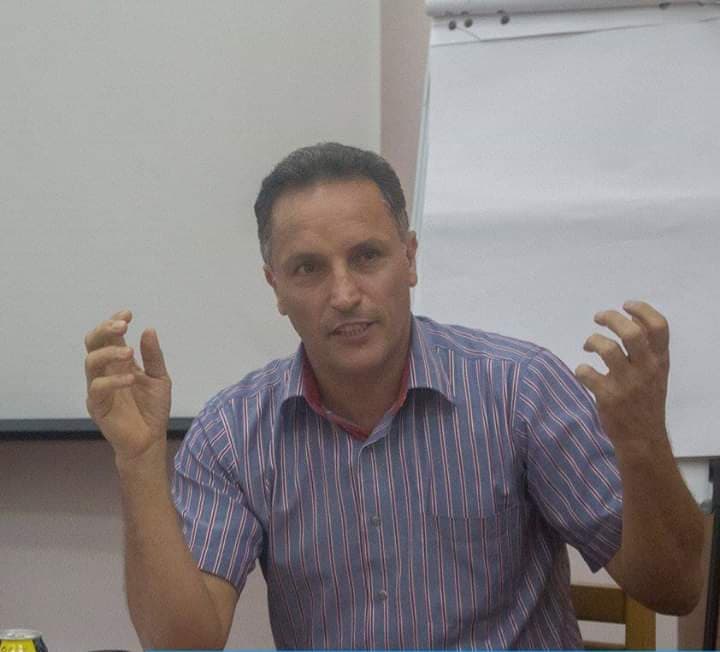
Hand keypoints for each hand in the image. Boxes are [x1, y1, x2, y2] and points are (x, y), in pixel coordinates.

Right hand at [84, 309, 171, 462]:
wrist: (150, 439)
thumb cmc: (152, 409)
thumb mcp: (160, 378)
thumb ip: (153, 356)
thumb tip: (149, 329)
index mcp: (120, 363)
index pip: (109, 336)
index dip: (114, 322)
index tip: (128, 314)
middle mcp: (106, 372)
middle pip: (93, 343)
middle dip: (105, 330)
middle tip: (123, 325)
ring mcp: (99, 388)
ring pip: (91, 362)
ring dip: (109, 352)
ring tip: (129, 352)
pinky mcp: (97, 406)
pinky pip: (97, 388)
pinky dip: (113, 380)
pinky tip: (131, 379)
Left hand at [574, 300, 669, 445]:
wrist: (642, 437)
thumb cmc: (646, 400)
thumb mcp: (657, 373)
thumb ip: (647, 350)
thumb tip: (628, 320)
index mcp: (660, 360)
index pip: (659, 327)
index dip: (642, 310)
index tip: (626, 305)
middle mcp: (646, 369)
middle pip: (631, 332)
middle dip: (611, 318)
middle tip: (598, 318)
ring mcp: (627, 383)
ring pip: (607, 348)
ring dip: (592, 341)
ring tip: (589, 346)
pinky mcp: (608, 396)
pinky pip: (587, 372)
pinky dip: (581, 369)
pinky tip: (584, 372)